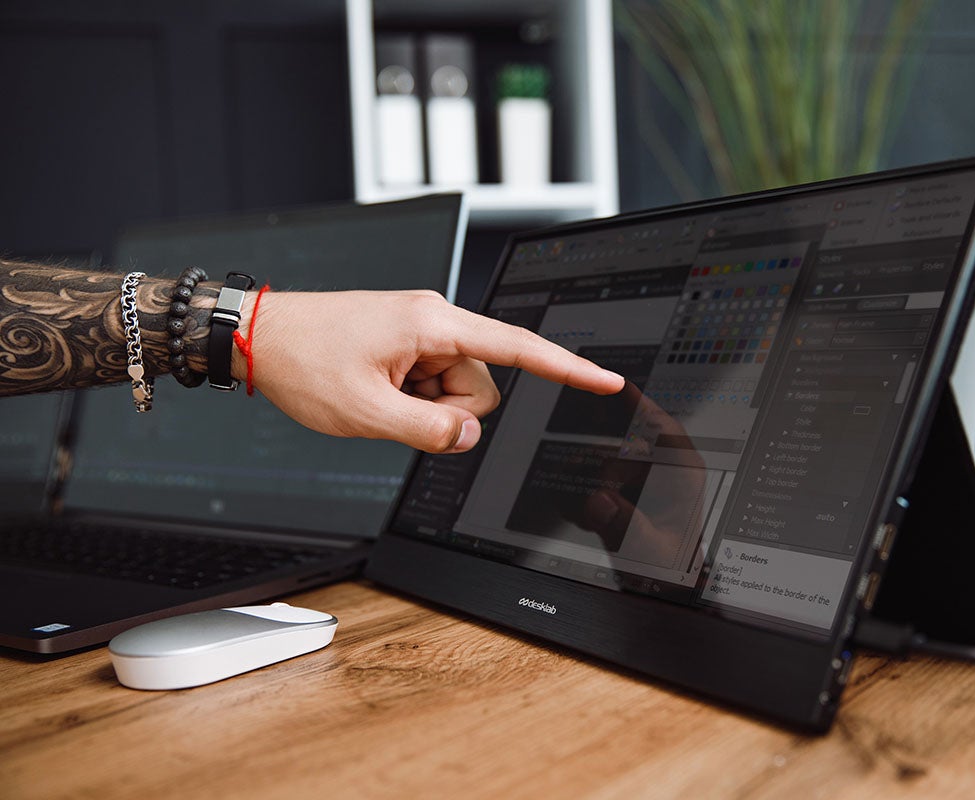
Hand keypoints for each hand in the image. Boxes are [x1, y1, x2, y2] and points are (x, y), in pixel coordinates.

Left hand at [236, 290, 623, 451]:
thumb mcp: (365, 411)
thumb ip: (428, 430)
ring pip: (459, 389)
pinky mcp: (410, 343)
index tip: (605, 381)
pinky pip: (435, 383)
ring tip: (380, 396)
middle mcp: (436, 321)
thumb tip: (469, 434)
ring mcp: (423, 332)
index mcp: (435, 324)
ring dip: (428, 406)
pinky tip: (378, 390)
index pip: (519, 348)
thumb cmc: (305, 359)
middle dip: (450, 409)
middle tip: (397, 408)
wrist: (261, 335)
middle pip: (484, 383)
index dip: (568, 368)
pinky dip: (414, 398)